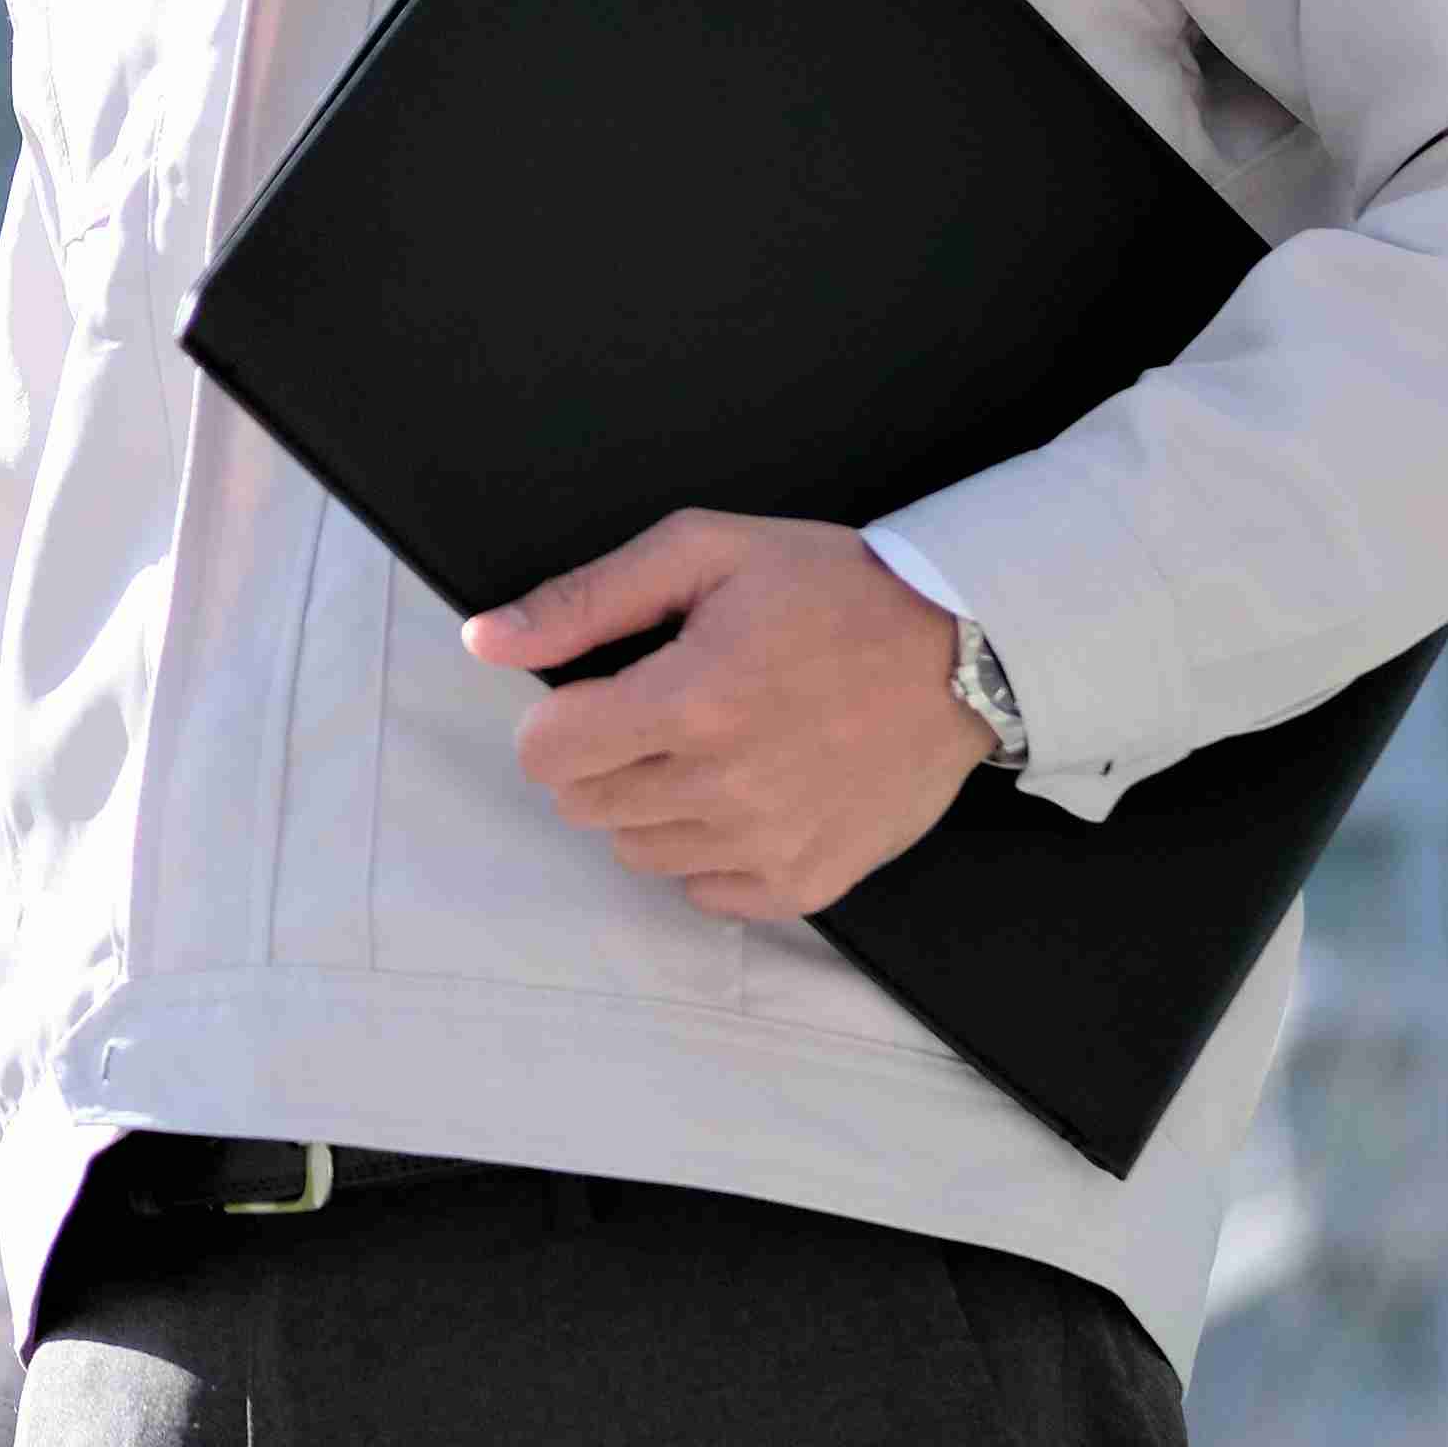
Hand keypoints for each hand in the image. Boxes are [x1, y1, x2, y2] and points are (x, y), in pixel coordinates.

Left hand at [463, 514, 995, 921]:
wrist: (962, 648)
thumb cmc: (829, 588)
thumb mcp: (703, 553)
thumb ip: (586, 600)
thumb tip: (485, 642)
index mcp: (690, 700)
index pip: (547, 754)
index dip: (557, 719)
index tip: (598, 694)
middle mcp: (725, 786)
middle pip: (584, 805)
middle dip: (602, 756)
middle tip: (663, 711)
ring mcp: (768, 844)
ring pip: (637, 851)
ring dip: (651, 803)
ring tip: (713, 746)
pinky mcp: (808, 882)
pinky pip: (704, 892)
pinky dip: (707, 852)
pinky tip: (746, 795)